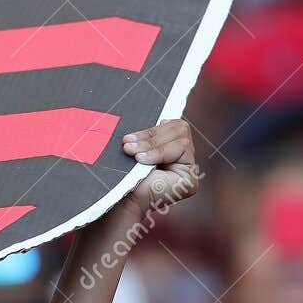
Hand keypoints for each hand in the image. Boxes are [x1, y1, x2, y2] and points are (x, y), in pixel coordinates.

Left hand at [74, 120, 197, 275]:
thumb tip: (153, 103)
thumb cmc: (114, 174)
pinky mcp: (190, 181)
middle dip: (151, 135)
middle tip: (126, 146)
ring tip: (133, 156)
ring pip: (181, 135)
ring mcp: (187, 170)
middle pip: (179, 126)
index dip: (152, 128)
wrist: (112, 199)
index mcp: (166, 148)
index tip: (127, 139)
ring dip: (153, 143)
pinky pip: (182, 149)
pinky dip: (160, 152)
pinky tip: (143, 163)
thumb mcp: (130, 145)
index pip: (171, 124)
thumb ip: (143, 131)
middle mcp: (180, 160)